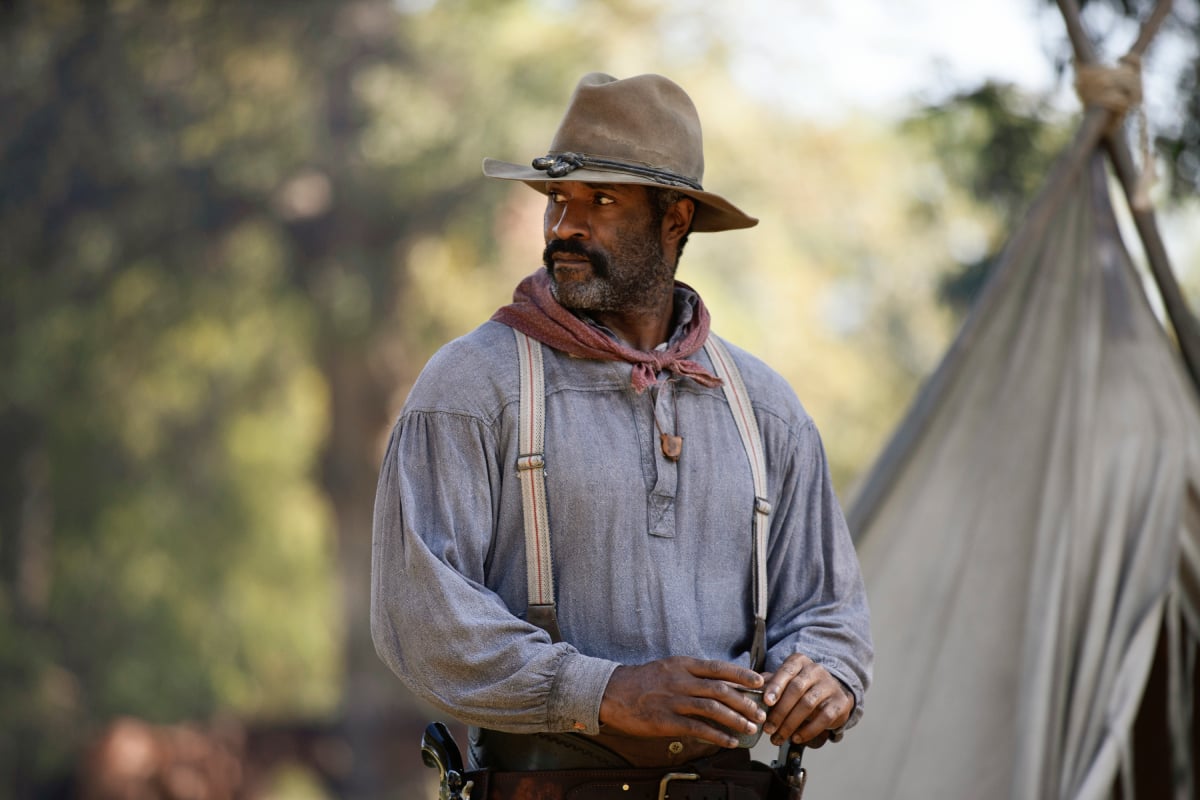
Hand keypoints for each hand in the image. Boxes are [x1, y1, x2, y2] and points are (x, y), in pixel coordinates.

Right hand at [598, 656, 766, 747]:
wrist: (612, 692)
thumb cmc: (642, 680)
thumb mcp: (668, 668)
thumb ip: (692, 673)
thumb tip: (720, 682)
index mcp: (682, 665)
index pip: (718, 667)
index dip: (741, 674)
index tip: (759, 681)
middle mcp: (680, 680)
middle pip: (720, 689)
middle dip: (744, 702)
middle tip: (760, 713)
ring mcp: (673, 701)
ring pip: (712, 709)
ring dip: (736, 719)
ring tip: (750, 728)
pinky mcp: (666, 721)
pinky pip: (698, 729)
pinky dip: (717, 735)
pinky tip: (729, 741)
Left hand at [761, 653, 852, 747]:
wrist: (833, 692)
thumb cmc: (802, 687)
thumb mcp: (786, 681)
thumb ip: (769, 684)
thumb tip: (747, 690)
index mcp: (799, 662)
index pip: (786, 671)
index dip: (776, 686)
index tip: (766, 702)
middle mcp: (816, 670)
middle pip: (796, 690)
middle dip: (780, 711)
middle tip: (768, 728)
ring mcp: (829, 685)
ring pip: (808, 704)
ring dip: (790, 724)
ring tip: (778, 737)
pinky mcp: (840, 703)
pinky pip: (823, 718)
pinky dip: (808, 730)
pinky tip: (796, 738)